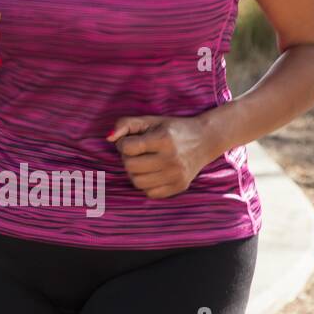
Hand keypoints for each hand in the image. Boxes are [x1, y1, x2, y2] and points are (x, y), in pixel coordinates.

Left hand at [106, 114, 220, 198]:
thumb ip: (125, 124)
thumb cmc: (172, 129)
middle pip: (130, 167)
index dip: (123, 144)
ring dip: (135, 172)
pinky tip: (153, 173)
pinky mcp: (180, 187)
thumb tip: (108, 138)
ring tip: (143, 163)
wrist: (205, 140)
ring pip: (138, 182)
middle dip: (128, 159)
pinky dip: (147, 184)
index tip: (132, 141)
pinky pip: (150, 193)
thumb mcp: (150, 121)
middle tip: (137, 153)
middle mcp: (172, 159)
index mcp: (164, 140)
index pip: (128, 148)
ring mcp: (177, 176)